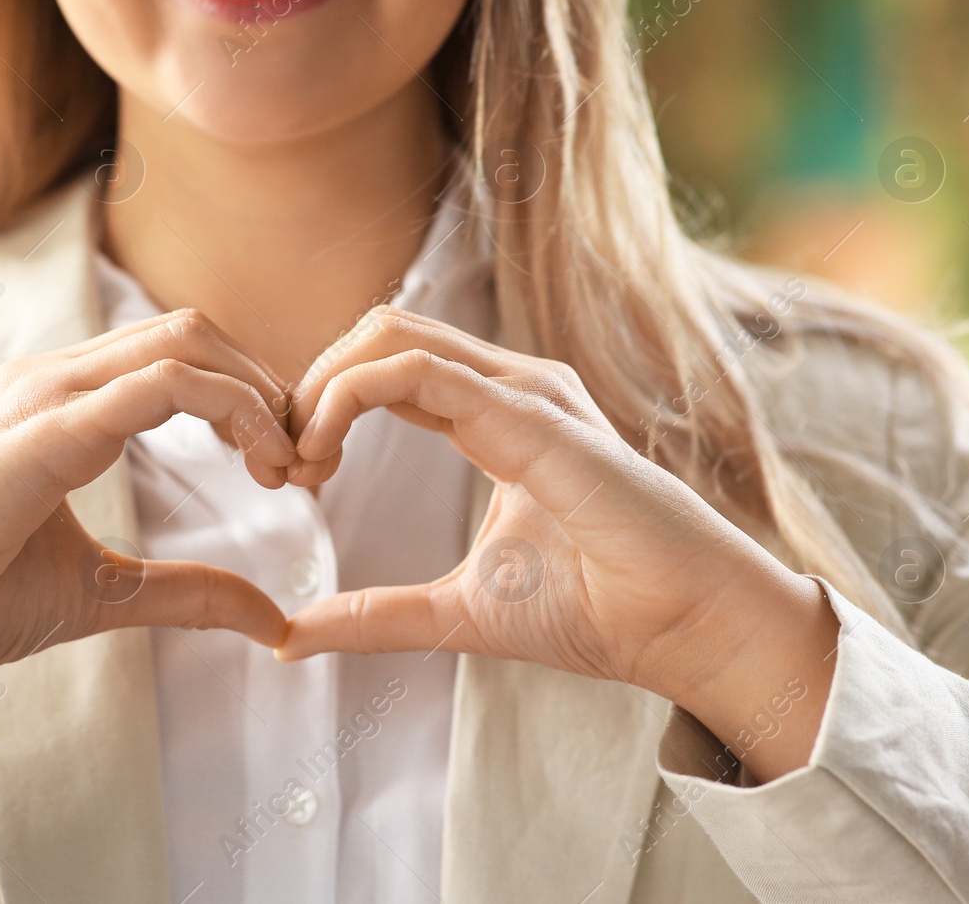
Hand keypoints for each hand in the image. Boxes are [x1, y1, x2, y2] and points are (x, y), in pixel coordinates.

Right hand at [0, 308, 297, 681]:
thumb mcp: (110, 592)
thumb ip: (190, 593)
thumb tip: (273, 618)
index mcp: (66, 400)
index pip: (181, 354)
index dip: (249, 398)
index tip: (287, 469)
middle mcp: (57, 378)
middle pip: (194, 332)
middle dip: (264, 387)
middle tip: (301, 464)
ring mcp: (47, 392)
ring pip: (185, 342)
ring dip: (255, 395)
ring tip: (285, 466)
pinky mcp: (45, 427)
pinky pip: (159, 386)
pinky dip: (229, 410)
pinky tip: (259, 463)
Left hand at [275, 307, 838, 779]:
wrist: (685, 627)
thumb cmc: (597, 610)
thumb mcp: (456, 613)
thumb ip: (376, 614)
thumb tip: (287, 635)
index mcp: (494, 413)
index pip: (385, 368)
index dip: (321, 408)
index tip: (292, 476)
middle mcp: (508, 385)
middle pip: (377, 333)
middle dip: (308, 387)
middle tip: (283, 465)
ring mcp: (522, 389)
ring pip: (388, 334)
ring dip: (321, 388)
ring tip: (301, 462)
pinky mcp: (529, 411)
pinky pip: (416, 371)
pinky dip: (348, 398)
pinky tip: (325, 453)